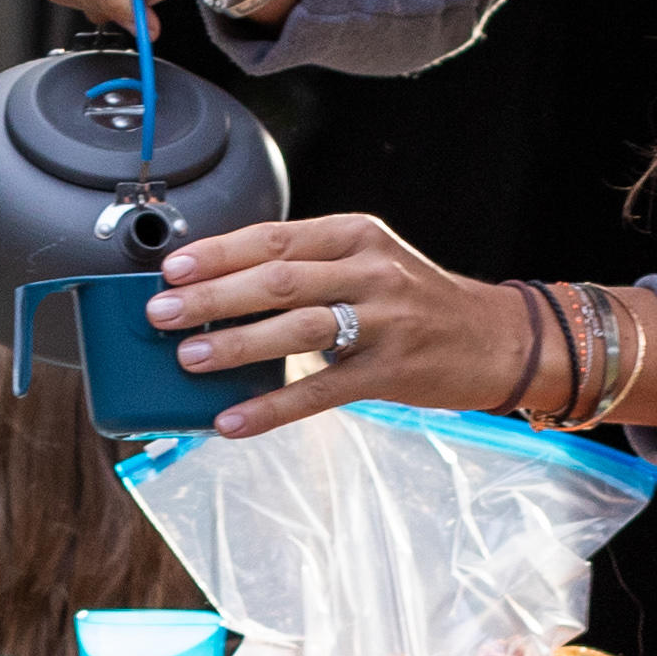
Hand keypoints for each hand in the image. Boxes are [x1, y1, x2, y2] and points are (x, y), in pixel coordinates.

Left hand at [147, 213, 577, 439]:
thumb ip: (307, 267)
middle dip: (213, 297)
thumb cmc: (414, 300)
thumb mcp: (367, 262)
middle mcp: (370, 271)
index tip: (171, 268)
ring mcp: (383, 322)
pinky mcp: (389, 372)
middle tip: (162, 313)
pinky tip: (232, 420)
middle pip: (277, 280)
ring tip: (188, 358)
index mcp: (355, 235)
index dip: (218, 253)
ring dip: (236, 345)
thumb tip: (220, 288)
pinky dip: (271, 407)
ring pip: (297, 329)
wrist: (494, 338)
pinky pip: (320, 392)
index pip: (274, 238)